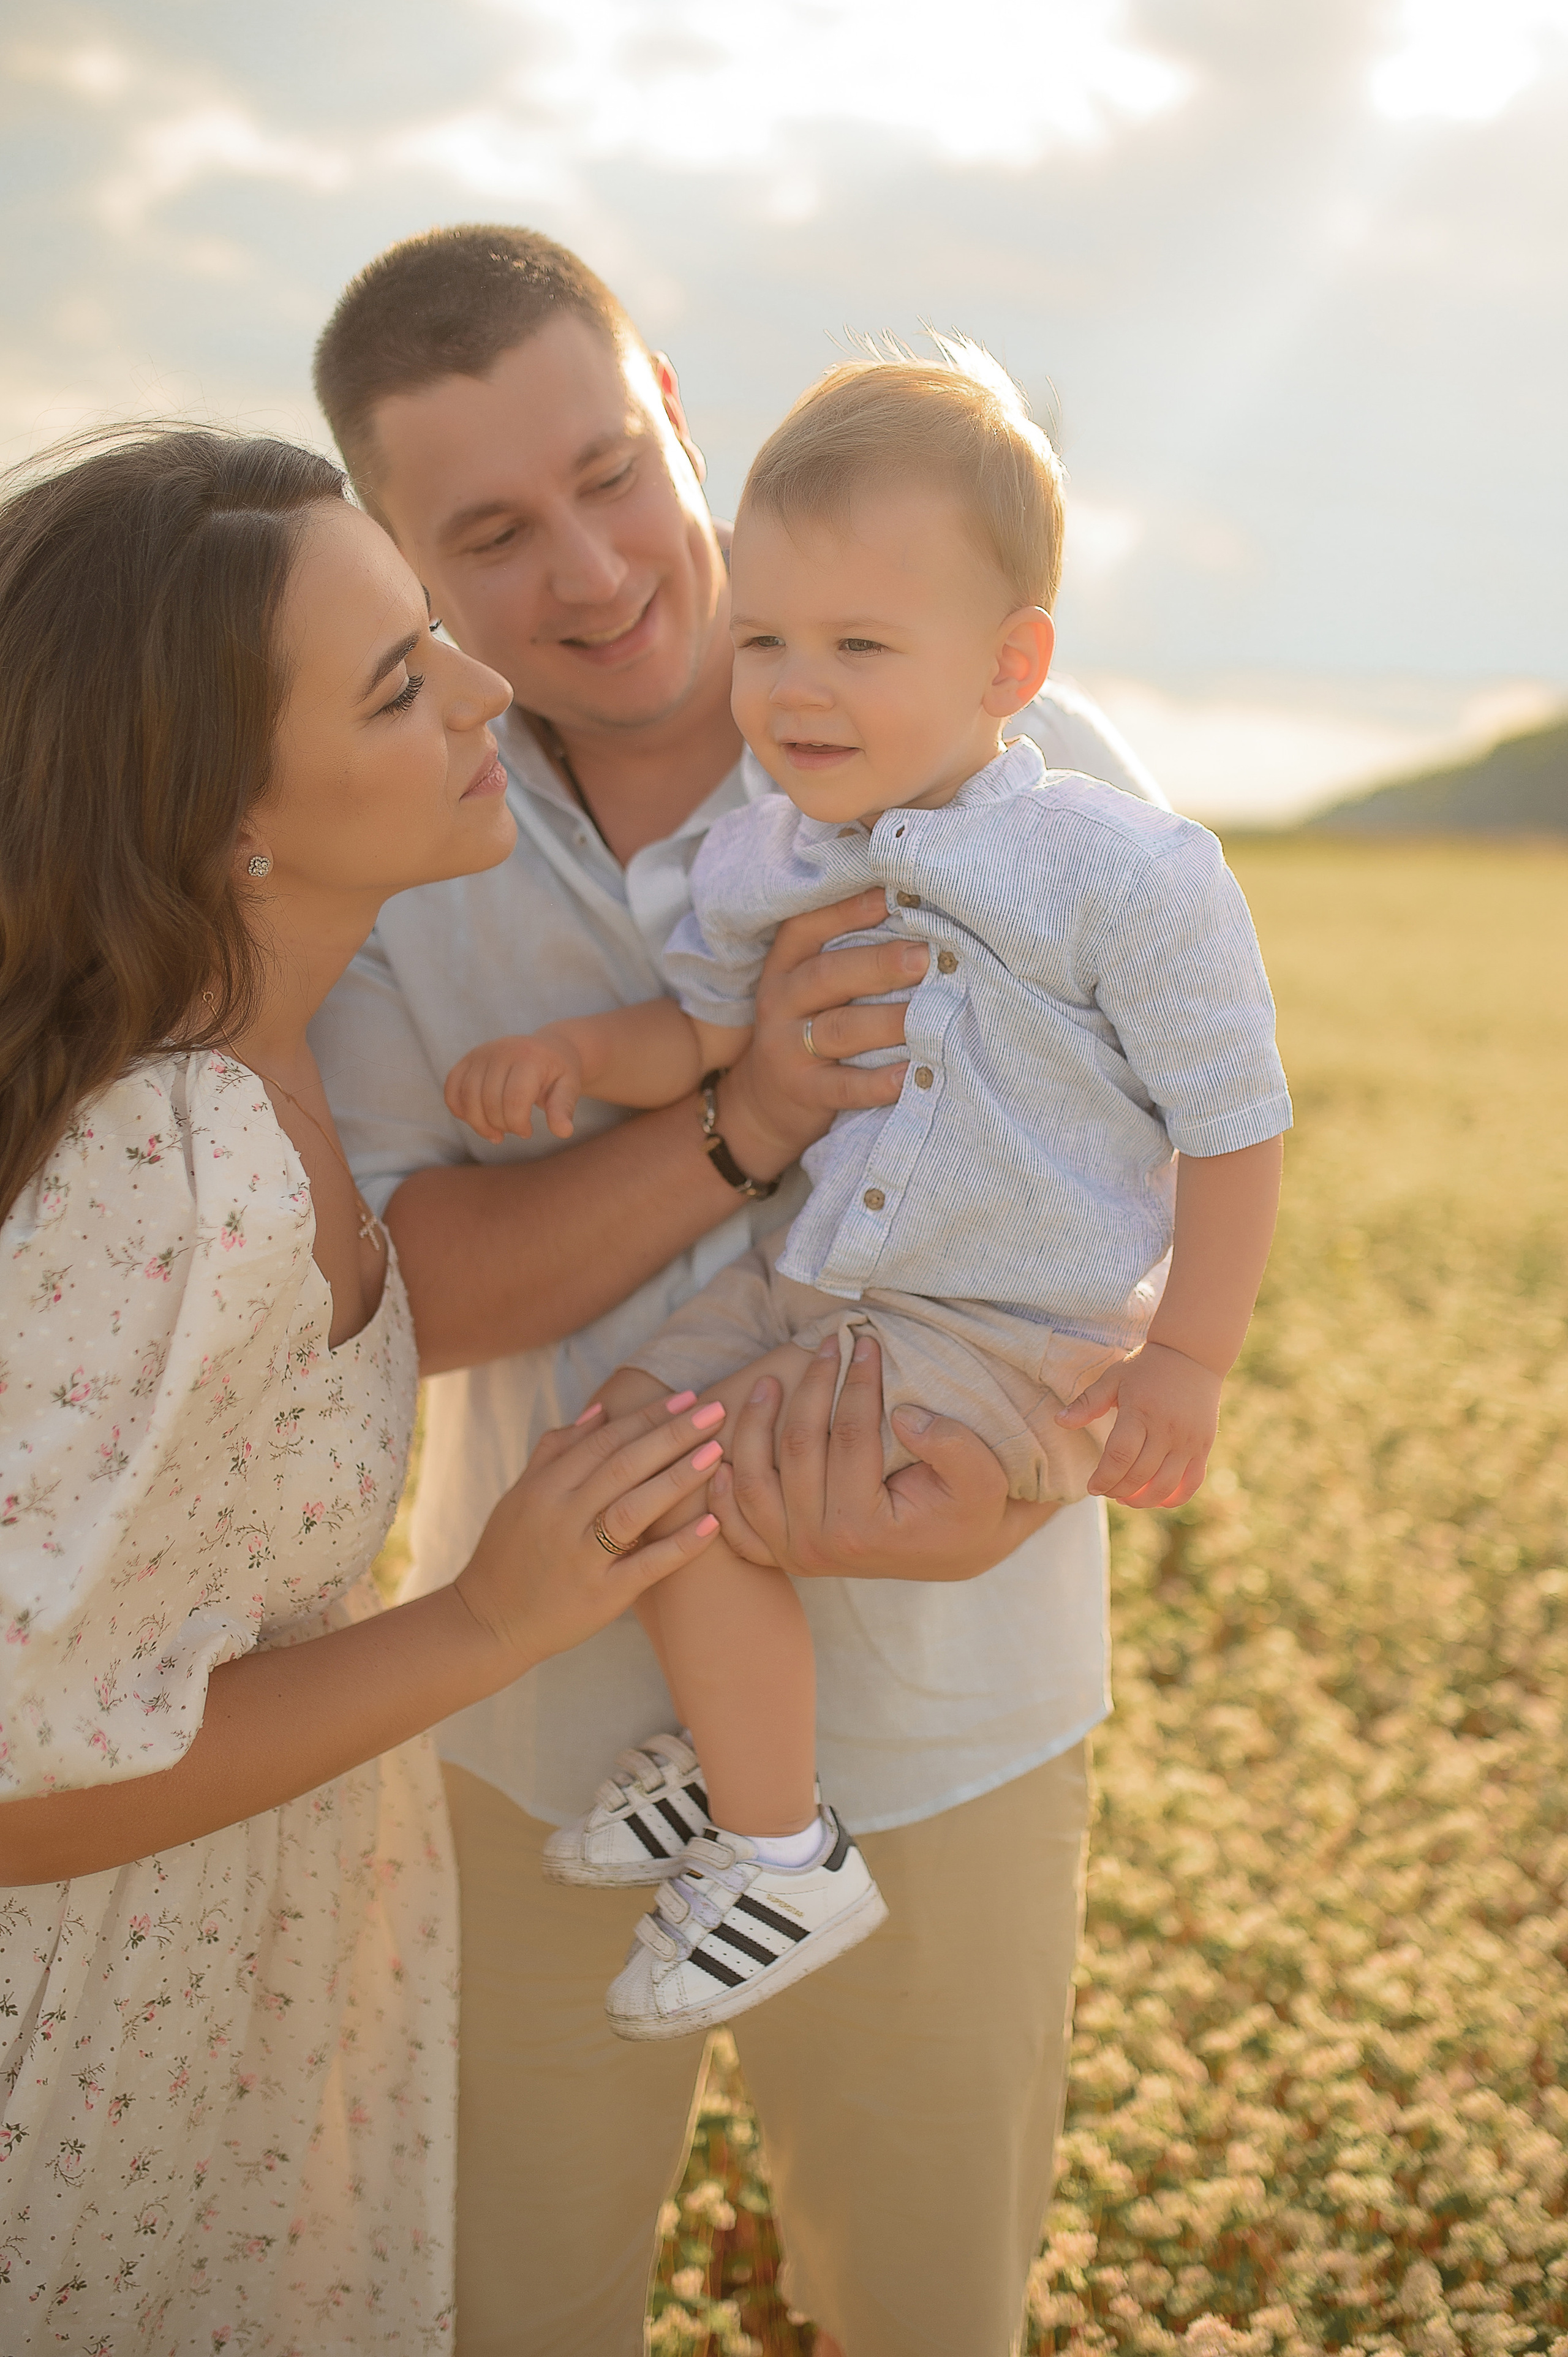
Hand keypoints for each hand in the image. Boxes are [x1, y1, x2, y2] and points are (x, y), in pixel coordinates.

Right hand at [445, 1029, 583, 1142]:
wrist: (548, 1048)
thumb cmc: (559, 1072)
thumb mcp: (569, 1088)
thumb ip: (563, 1108)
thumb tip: (564, 1131)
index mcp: (529, 1057)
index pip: (514, 1100)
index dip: (517, 1124)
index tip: (527, 1132)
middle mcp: (502, 1050)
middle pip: (489, 1101)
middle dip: (501, 1125)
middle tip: (515, 1131)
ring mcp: (481, 1053)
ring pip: (467, 1098)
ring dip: (479, 1123)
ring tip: (496, 1132)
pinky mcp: (468, 1058)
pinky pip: (451, 1087)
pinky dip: (459, 1108)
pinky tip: (476, 1119)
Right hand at [455, 1394, 723, 1671]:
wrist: (489, 1622)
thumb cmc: (509, 1552)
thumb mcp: (521, 1496)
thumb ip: (556, 1451)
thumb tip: (598, 1410)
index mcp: (544, 1488)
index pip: (603, 1441)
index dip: (647, 1416)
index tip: (686, 1398)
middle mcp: (562, 1518)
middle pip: (623, 1465)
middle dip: (672, 1434)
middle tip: (715, 1411)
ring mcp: (582, 1558)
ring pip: (634, 1509)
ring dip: (678, 1478)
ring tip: (716, 1453)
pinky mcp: (601, 1596)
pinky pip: (647, 1566)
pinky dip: (680, 1545)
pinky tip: (712, 1524)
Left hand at [707, 1334, 1056, 1580]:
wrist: (957, 1552)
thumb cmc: (970, 1511)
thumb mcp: (984, 1480)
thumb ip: (953, 1446)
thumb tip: (902, 1413)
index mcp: (863, 1528)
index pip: (851, 1437)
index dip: (859, 1382)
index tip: (865, 1340)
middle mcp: (818, 1547)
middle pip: (797, 1448)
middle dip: (811, 1385)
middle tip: (825, 1344)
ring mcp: (793, 1555)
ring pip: (752, 1479)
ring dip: (753, 1426)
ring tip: (767, 1382)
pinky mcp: (780, 1556)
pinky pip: (737, 1525)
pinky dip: (724, 1491)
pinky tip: (722, 1451)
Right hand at [718, 889, 929, 1177]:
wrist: (761, 1102)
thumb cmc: (806, 1026)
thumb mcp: (810, 986)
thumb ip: (847, 954)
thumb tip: (915, 915)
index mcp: (784, 966)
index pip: (806, 928)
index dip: (846, 911)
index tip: (891, 897)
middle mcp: (780, 1001)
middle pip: (827, 976)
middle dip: (878, 964)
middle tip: (924, 957)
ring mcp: (788, 1049)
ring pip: (839, 1030)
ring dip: (887, 1021)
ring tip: (931, 1014)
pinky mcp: (803, 1091)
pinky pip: (844, 1087)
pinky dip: (879, 1083)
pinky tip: (912, 1074)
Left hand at [1058, 1341, 1220, 1507]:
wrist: (1192, 1354)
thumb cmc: (1146, 1367)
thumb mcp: (1114, 1378)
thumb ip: (1088, 1403)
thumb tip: (1058, 1421)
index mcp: (1140, 1411)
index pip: (1120, 1457)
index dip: (1103, 1478)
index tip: (1092, 1487)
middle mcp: (1167, 1429)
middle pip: (1140, 1475)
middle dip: (1117, 1490)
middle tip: (1106, 1492)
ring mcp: (1189, 1440)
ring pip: (1165, 1485)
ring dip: (1143, 1501)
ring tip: (1126, 1499)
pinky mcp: (1203, 1446)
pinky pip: (1191, 1482)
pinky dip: (1174, 1498)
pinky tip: (1156, 1499)